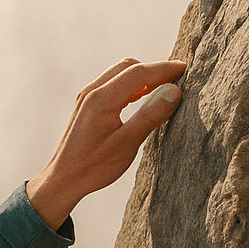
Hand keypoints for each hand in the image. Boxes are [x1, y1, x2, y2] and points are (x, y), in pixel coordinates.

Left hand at [26, 57, 187, 230]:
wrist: (62, 180)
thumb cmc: (93, 167)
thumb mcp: (127, 144)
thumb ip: (150, 115)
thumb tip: (174, 91)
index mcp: (101, 99)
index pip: (138, 72)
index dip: (164, 69)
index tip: (186, 69)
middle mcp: (91, 92)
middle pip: (128, 67)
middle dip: (154, 69)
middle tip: (178, 78)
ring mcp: (87, 97)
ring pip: (120, 74)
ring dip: (142, 77)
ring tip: (165, 87)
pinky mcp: (86, 105)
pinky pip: (112, 85)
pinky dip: (131, 86)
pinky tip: (144, 97)